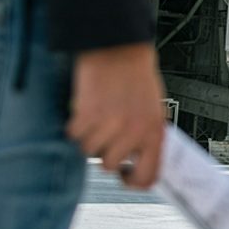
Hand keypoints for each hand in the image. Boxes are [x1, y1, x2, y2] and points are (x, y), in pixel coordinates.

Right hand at [66, 43, 166, 189]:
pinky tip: (84, 109)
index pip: (147, 178)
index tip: (124, 172)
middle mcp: (134, 132)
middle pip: (108, 166)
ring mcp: (111, 124)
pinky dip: (74, 124)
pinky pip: (73, 135)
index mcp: (155, 133)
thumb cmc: (136, 77)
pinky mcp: (88, 114)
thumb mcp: (153, 111)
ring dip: (88, 136)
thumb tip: (137, 164)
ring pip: (88, 151)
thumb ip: (146, 138)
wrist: (118, 46)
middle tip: (105, 132)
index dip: (132, 182)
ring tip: (96, 116)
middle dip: (103, 151)